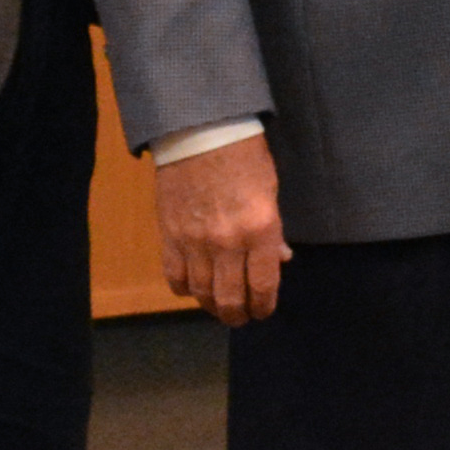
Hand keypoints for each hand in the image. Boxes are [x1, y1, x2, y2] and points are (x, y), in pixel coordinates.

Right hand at [156, 138, 288, 321]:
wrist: (199, 131)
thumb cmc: (244, 156)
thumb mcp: (270, 192)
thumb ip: (273, 232)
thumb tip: (280, 260)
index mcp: (260, 230)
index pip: (263, 286)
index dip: (264, 306)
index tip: (264, 311)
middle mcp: (227, 242)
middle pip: (231, 298)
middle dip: (238, 315)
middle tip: (241, 318)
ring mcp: (194, 242)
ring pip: (201, 292)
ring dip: (212, 306)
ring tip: (219, 307)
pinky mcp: (169, 236)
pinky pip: (174, 277)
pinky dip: (184, 289)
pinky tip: (192, 288)